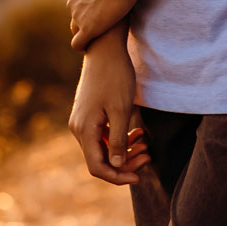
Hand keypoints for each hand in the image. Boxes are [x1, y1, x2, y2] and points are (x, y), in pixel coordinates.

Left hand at [65, 0, 142, 51]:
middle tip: (104, 16)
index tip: (100, 3)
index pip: (75, 0)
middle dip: (87, 15)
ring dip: (87, 29)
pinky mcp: (89, 27)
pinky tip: (90, 45)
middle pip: (76, 14)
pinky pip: (79, 43)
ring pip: (77, 28)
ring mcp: (78, 15)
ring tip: (100, 32)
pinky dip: (84, 45)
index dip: (87, 3)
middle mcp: (71, 1)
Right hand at [68, 40, 151, 185]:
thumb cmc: (115, 76)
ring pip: (103, 148)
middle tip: (148, 157)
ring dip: (124, 151)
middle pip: (101, 159)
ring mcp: (82, 121)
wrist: (105, 49)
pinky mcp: (89, 114)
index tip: (139, 176)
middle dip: (125, 163)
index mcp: (84, 130)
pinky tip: (138, 133)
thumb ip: (119, 140)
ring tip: (146, 146)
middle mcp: (79, 128)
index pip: (98, 167)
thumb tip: (117, 165)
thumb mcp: (121, 109)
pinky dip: (120, 138)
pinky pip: (103, 135)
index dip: (118, 176)